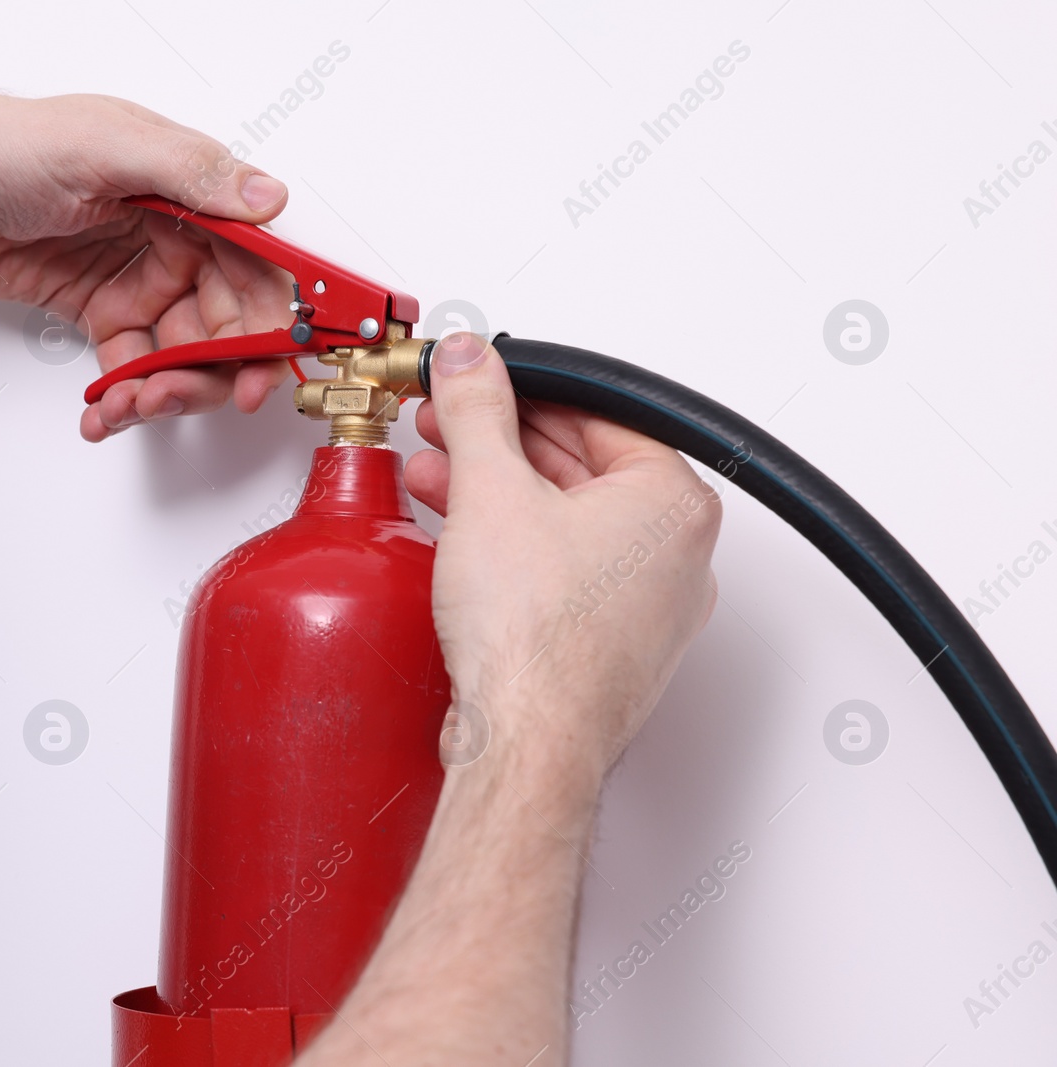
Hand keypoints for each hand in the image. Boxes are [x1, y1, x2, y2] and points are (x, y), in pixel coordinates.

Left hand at [0, 87, 295, 440]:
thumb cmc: (14, 144)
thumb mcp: (109, 145)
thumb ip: (191, 174)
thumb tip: (266, 199)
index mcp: (193, 198)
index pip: (256, 270)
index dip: (269, 323)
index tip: (261, 368)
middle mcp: (176, 243)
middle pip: (226, 326)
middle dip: (210, 373)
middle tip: (174, 394)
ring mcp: (140, 282)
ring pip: (183, 355)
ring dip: (166, 391)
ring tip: (130, 404)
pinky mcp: (103, 314)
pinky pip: (132, 367)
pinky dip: (123, 398)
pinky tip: (104, 412)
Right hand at [405, 333, 721, 785]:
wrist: (525, 744)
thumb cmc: (537, 642)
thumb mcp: (492, 491)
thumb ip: (478, 412)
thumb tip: (472, 363)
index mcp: (674, 506)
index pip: (600, 415)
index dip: (526, 390)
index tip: (481, 384)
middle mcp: (677, 558)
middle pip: (583, 468)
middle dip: (502, 443)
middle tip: (448, 424)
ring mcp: (647, 609)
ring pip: (568, 525)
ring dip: (498, 494)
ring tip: (437, 474)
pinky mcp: (608, 649)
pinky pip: (563, 575)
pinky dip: (513, 549)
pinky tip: (462, 539)